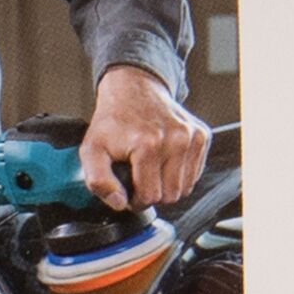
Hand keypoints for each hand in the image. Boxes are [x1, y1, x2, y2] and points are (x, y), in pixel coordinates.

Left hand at [80, 64, 209, 209]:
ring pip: (185, 188)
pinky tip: (165, 160)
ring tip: (152, 169)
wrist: (134, 90)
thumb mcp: (91, 152)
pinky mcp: (202, 135)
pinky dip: (180, 174)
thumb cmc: (112, 122)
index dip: (136, 200)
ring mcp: (193, 136)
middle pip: (170, 195)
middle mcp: (176, 139)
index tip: (128, 188)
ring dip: (167, 185)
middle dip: (153, 193)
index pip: (150, 196)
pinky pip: (195, 174)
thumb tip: (120, 203)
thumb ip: (99, 182)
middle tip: (139, 178)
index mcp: (149, 145)